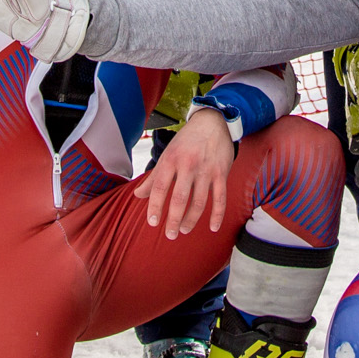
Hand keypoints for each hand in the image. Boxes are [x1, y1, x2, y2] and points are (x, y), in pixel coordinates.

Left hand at [142, 114, 234, 238]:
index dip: (155, 206)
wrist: (213, 123)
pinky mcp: (221, 173)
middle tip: (169, 234)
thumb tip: (137, 195)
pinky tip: (213, 228)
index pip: (160, 187)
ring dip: (191, 219)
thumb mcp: (167, 155)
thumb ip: (153, 177)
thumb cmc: (186, 142)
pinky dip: (217, 214)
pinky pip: (220, 198)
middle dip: (173, 219)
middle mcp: (188, 165)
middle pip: (179, 197)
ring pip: (199, 201)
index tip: (152, 222)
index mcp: (171, 160)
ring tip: (183, 230)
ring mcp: (206, 170)